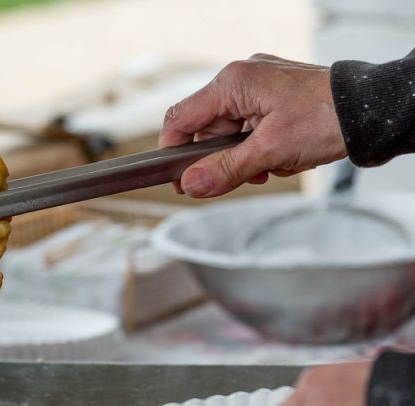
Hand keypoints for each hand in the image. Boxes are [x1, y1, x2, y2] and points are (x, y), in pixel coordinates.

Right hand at [160, 54, 348, 197]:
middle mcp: (243, 79)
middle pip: (207, 130)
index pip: (181, 118)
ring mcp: (260, 87)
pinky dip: (260, 149)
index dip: (173, 151)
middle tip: (236, 179)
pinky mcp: (275, 98)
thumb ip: (225, 170)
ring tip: (270, 167)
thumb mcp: (270, 152)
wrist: (373, 111)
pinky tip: (279, 159)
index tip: (178, 178)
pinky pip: (251, 129)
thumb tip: (191, 185)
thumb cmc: (328, 118)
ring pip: (231, 133)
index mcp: (233, 83)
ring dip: (244, 158)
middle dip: (220, 159)